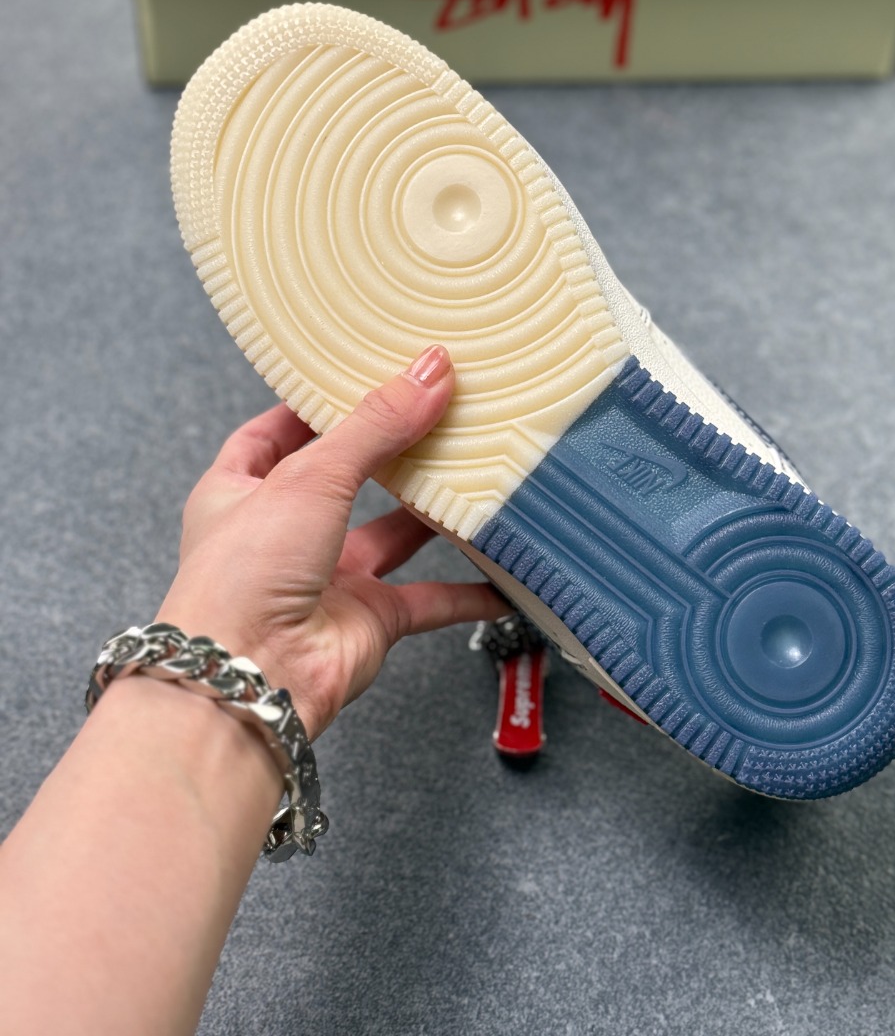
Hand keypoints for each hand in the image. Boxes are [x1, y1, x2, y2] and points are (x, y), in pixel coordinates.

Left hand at [157, 345, 507, 737]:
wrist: (249, 679)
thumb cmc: (242, 578)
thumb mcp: (310, 476)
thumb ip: (375, 425)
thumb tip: (429, 372)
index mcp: (240, 490)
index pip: (276, 432)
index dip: (315, 405)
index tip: (361, 375)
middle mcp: (282, 534)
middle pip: (345, 478)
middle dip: (388, 450)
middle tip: (435, 412)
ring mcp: (326, 579)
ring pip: (391, 534)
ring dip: (431, 511)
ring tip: (473, 469)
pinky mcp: (367, 621)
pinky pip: (427, 599)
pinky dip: (466, 590)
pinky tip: (498, 574)